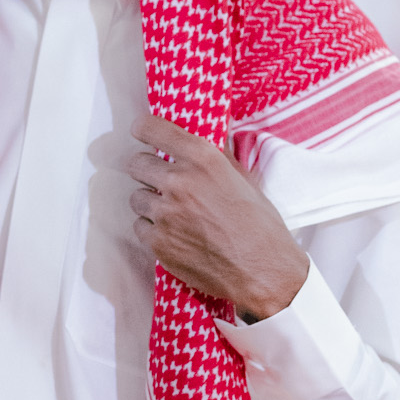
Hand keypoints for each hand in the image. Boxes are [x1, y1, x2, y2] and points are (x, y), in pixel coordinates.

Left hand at [128, 115, 308, 321]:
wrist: (263, 270)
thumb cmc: (260, 224)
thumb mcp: (244, 179)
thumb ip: (217, 156)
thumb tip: (204, 136)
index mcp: (202, 159)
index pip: (152, 129)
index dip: (143, 130)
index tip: (141, 132)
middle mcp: (179, 182)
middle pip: (136, 164)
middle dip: (147, 171)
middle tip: (162, 182)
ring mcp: (165, 213)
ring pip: (136, 198)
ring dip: (150, 203)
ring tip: (173, 213)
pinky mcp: (158, 242)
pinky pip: (140, 227)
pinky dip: (153, 230)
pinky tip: (175, 234)